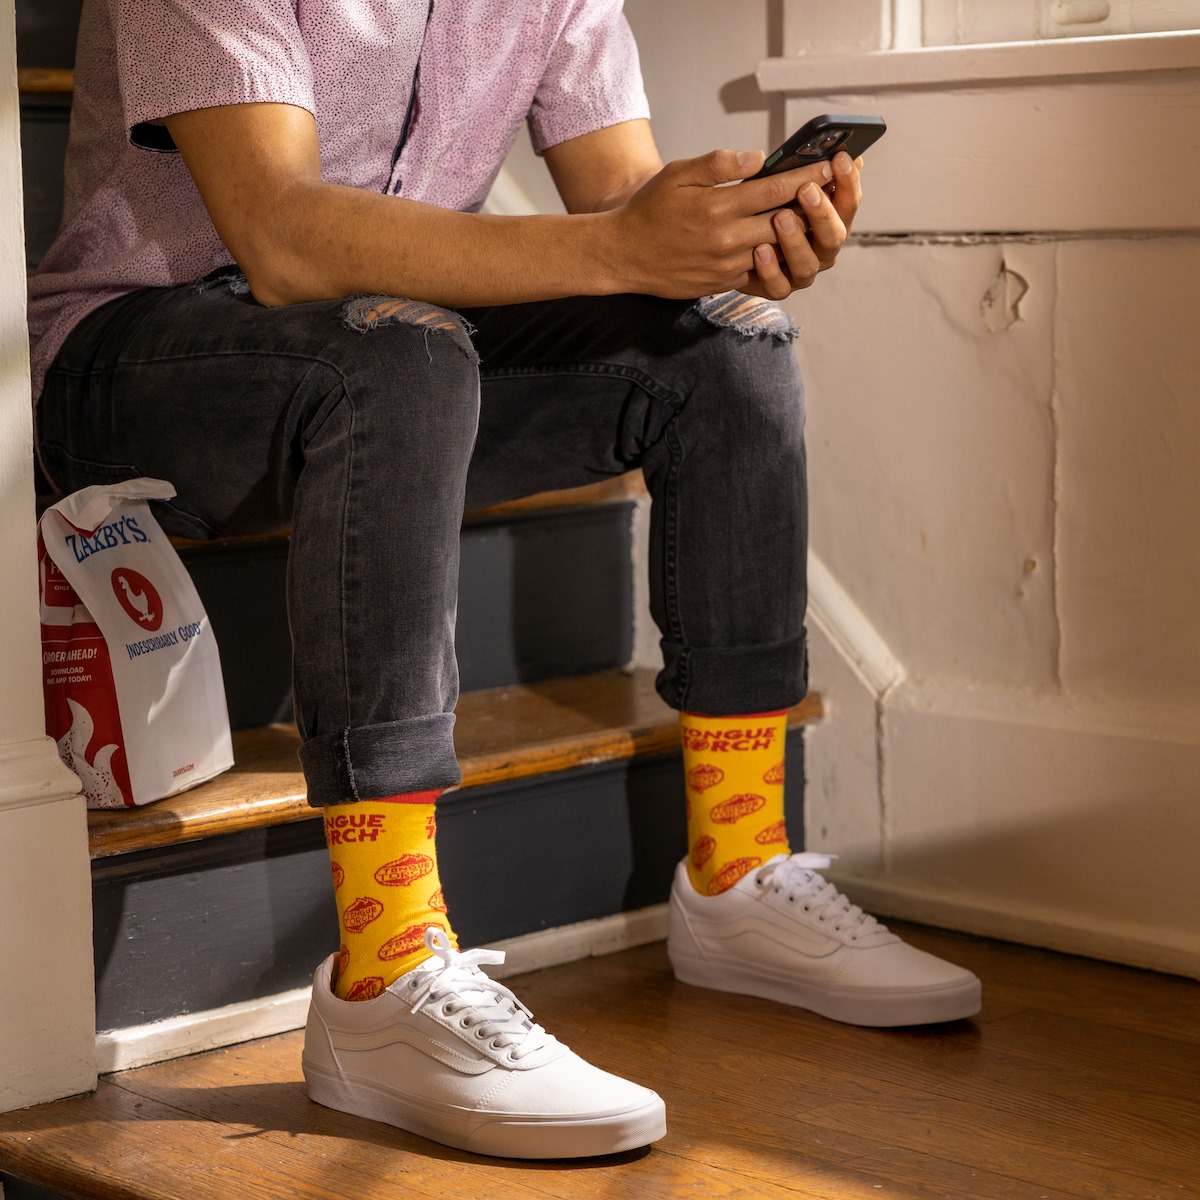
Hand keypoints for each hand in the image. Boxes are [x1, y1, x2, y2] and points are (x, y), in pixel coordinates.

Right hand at [598, 147, 854, 298]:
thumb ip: (719, 163)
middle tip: (831, 190)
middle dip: (811, 204)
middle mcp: (726, 239)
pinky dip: (774, 255)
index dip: (808, 175)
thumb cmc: (650, 209)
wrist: (624, 255)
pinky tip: (782, 241)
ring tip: (811, 214)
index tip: (831, 165)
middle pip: (786, 220)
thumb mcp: (678, 174)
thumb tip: (758, 157)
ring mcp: (726, 265)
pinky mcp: (723, 283)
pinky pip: (759, 270)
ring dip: (797, 232)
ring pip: (777, 247)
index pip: (776, 188)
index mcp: (718, 206)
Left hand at [743, 151, 862, 299]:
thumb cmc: (757, 203)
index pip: (849, 201)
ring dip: (796, 241)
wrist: (722, 240)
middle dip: (822, 213)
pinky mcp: (776, 287)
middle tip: (806, 189)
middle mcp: (821, 247)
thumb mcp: (776, 180)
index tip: (839, 158)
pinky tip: (758, 250)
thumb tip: (834, 150)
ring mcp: (800, 270)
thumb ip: (806, 169)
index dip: (847, 182)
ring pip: (808, 264)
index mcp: (830, 218)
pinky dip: (770, 270)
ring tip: (780, 217)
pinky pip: (779, 286)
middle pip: (835, 236)